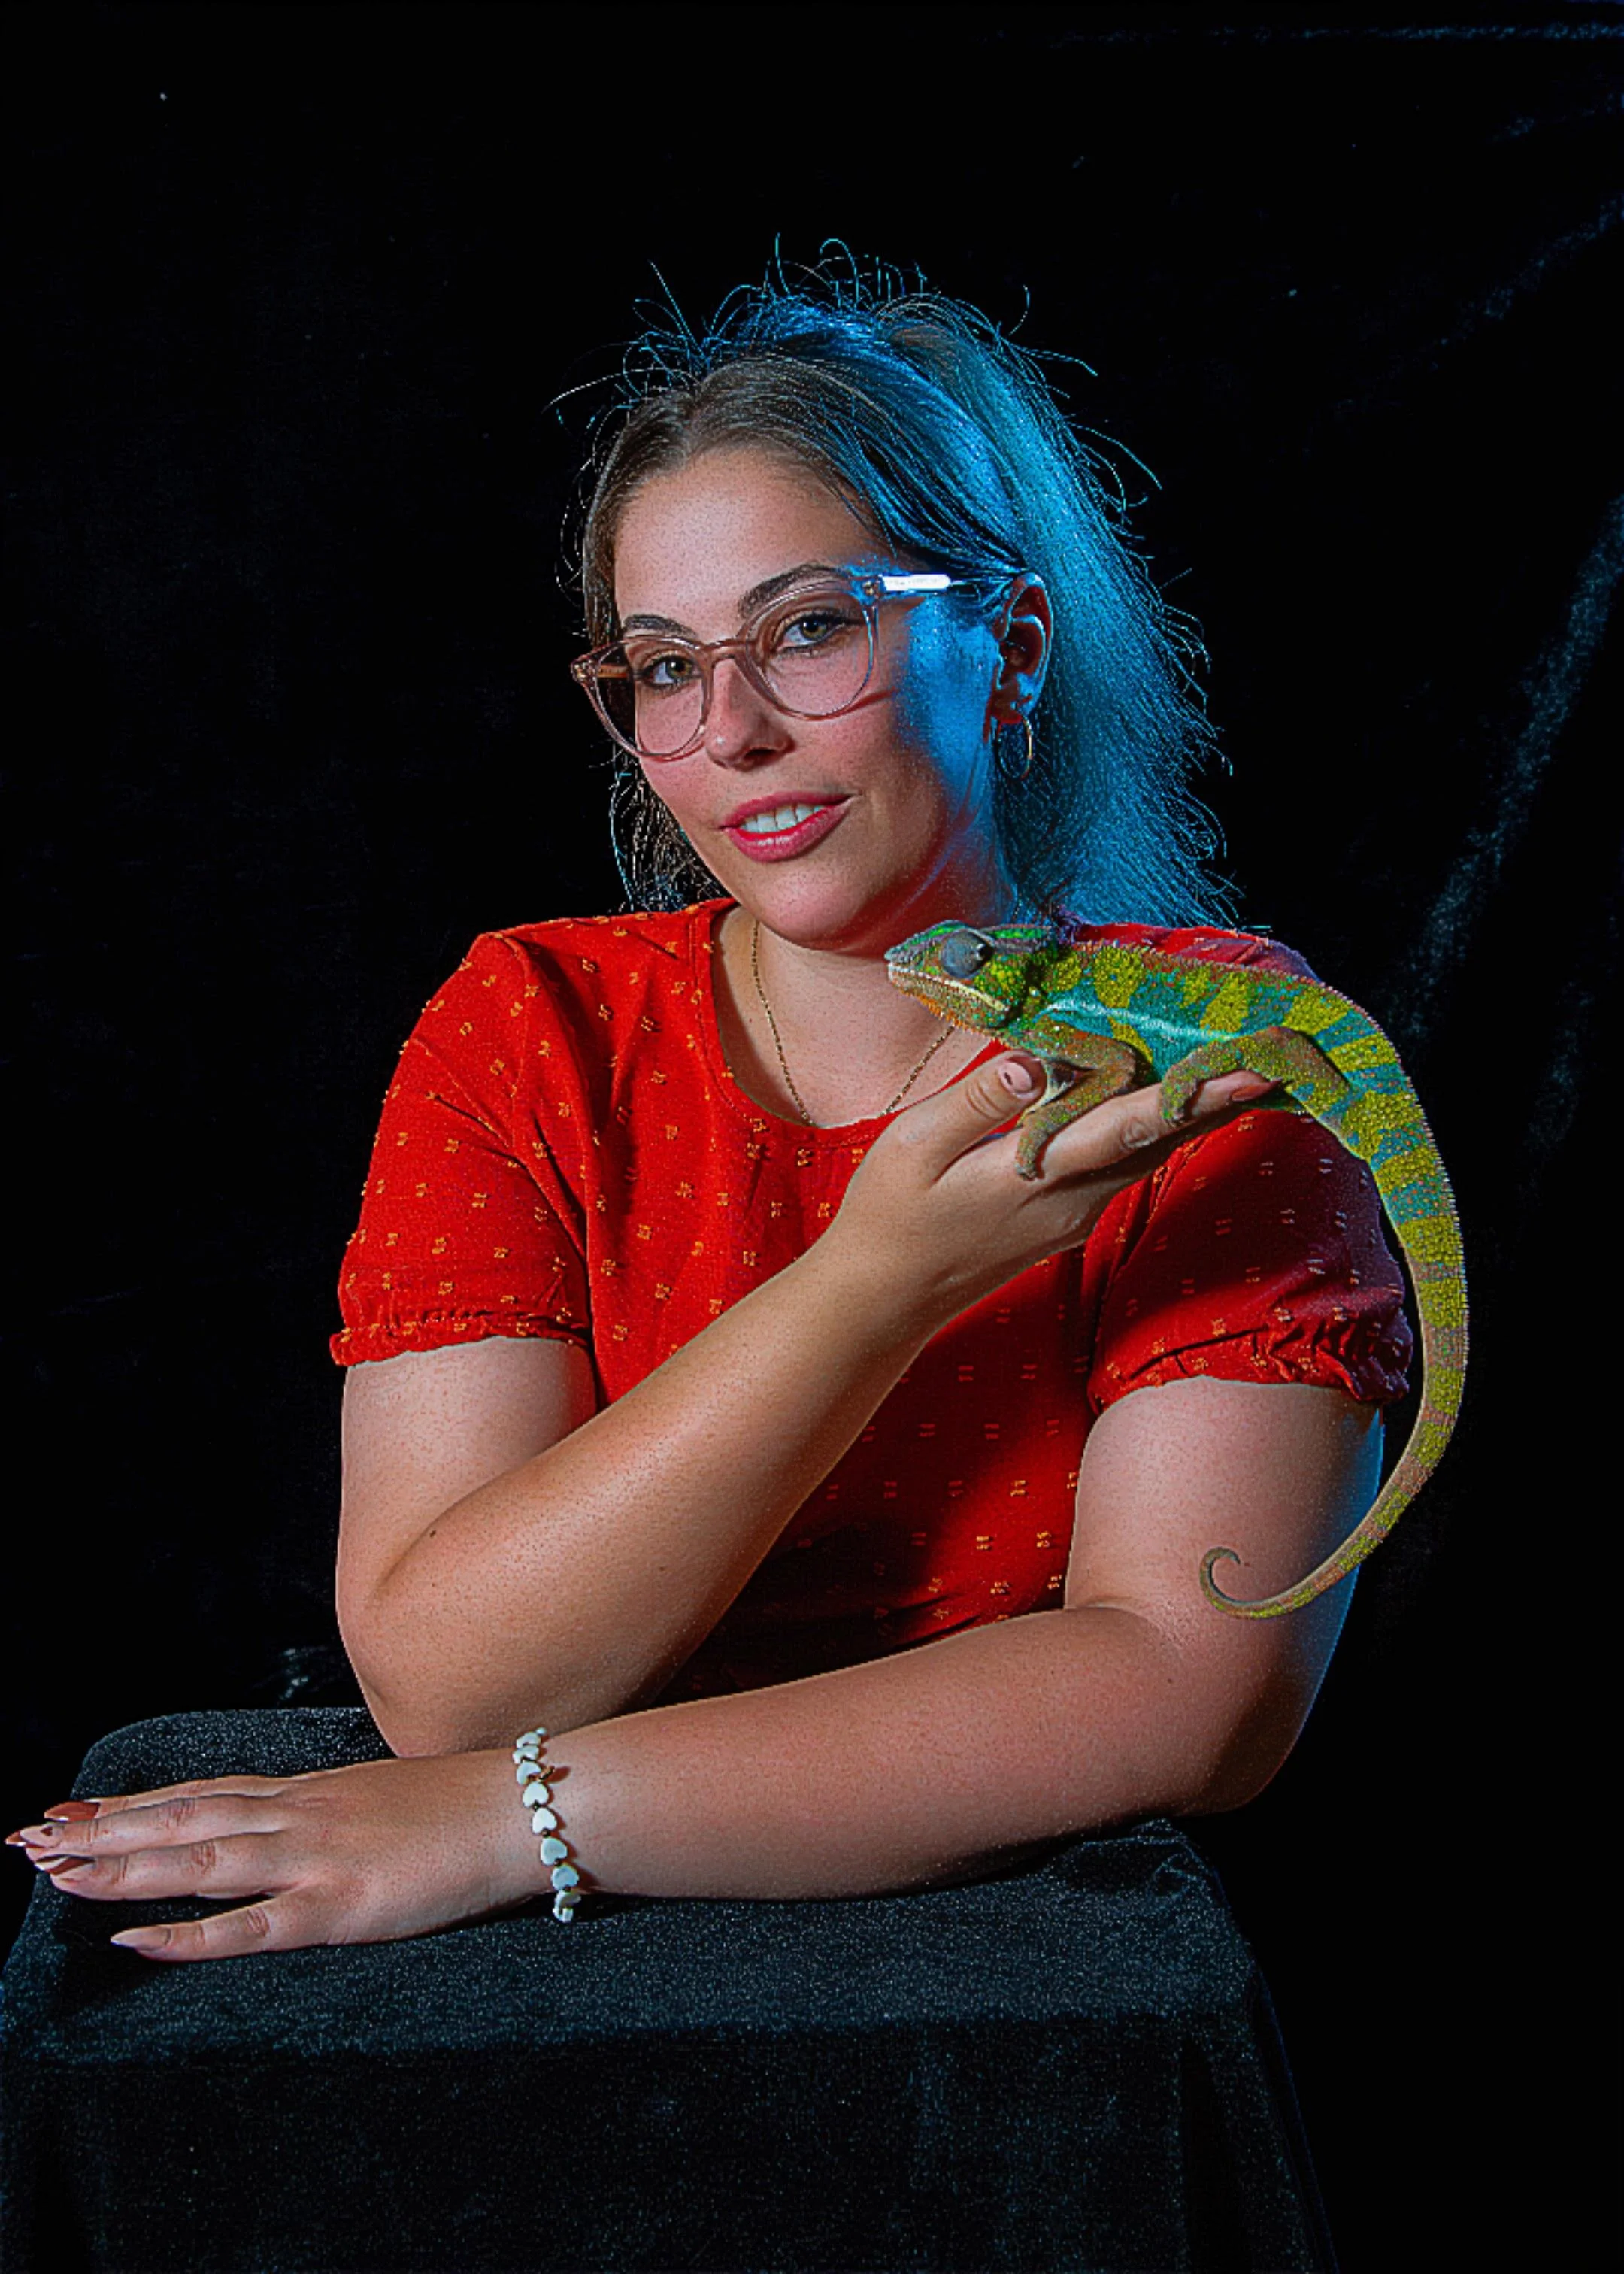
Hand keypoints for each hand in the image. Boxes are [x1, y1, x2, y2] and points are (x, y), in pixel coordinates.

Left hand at [6, 1748, 553, 1960]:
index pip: (200, 1794)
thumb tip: (291, 1820)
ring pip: (199, 1859)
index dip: (131, 1805)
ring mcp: (315, 1858)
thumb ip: (328, 1809)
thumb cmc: (463, 1805)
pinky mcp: (340, 1905)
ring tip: (57, 1874)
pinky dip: (188, 1934)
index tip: (70, 1809)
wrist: (525, 1806)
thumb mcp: (378, 1795)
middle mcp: (298, 1816)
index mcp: (307, 1793)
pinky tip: (137, 1938)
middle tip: (29, 1839)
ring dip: (123, 1869)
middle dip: (102, 1832)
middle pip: (182, 1819)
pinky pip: (250, 1926)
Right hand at [825, 1051, 1275, 1331]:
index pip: (1135, 1125)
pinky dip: (1162, 1126)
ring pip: (1154, 1152)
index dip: (1198, 1093)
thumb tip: (1038, 1060)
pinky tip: (1178, 1098)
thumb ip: (979, 1101)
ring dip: (1201, 1109)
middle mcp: (1076, 1199)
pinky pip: (1130, 1161)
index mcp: (1041, 1176)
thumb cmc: (888, 1216)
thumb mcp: (914, 1148)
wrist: (884, 1299)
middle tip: (1282, 1050)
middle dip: (1225, 1094)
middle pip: (1166, 1138)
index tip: (1256, 1065)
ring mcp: (1078, 1212)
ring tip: (1249, 1062)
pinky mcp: (1069, 1216)